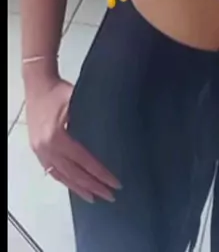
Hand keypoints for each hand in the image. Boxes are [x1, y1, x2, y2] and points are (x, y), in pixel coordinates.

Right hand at [25, 77, 120, 202]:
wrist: (38, 85)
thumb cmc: (60, 91)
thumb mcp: (78, 101)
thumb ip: (92, 118)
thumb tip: (114, 133)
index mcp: (58, 137)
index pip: (84, 161)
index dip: (101, 174)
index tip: (115, 183)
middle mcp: (48, 148)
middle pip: (74, 174)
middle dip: (93, 186)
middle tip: (110, 196)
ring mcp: (40, 151)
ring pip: (62, 176)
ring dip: (79, 188)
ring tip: (94, 197)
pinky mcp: (38, 150)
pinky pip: (53, 171)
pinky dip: (66, 181)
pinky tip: (75, 186)